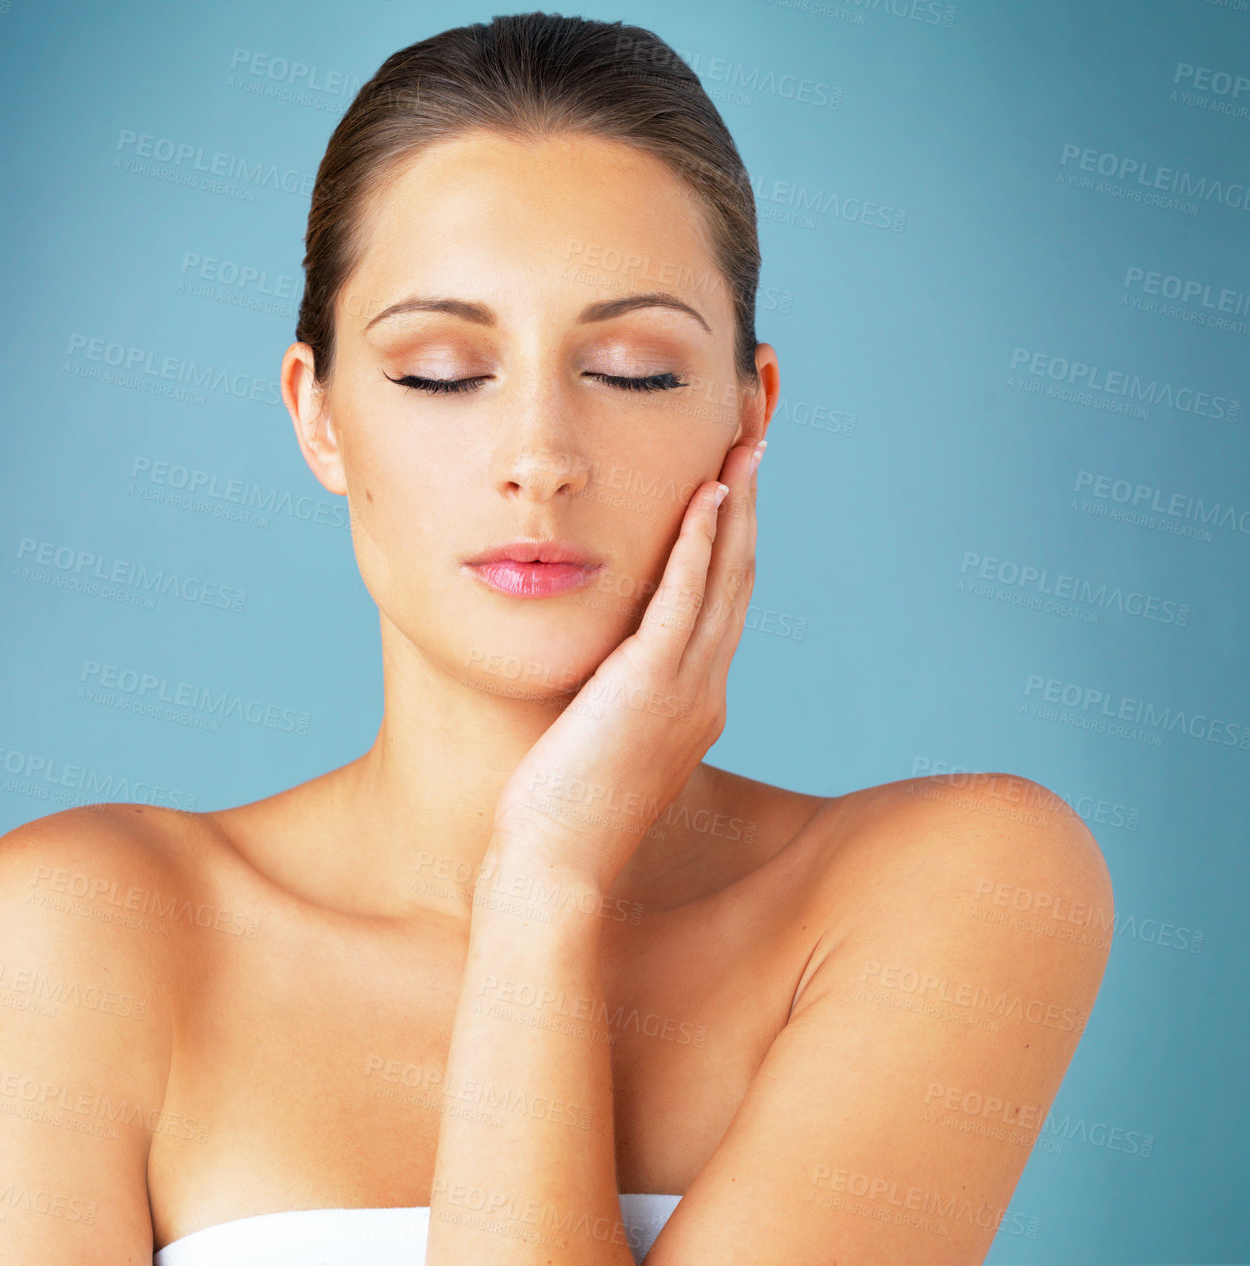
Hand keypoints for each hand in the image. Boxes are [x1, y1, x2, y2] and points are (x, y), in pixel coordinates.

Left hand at [490, 434, 766, 890]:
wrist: (557, 864)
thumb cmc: (563, 812)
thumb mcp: (604, 740)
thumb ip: (618, 697)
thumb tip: (602, 666)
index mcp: (695, 703)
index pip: (723, 605)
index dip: (733, 543)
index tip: (732, 489)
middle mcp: (706, 690)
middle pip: (738, 580)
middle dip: (747, 508)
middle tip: (752, 446)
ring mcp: (687, 688)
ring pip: (724, 579)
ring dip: (734, 508)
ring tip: (740, 449)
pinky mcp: (652, 685)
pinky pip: (684, 598)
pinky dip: (699, 542)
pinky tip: (704, 495)